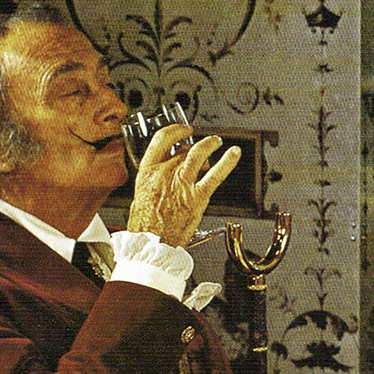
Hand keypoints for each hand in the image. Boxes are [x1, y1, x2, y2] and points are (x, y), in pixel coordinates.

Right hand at [127, 125, 240, 247]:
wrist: (152, 243)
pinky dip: (227, 162)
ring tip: (215, 142)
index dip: (176, 131)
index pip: (162, 139)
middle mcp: (166, 173)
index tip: (183, 130)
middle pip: (183, 150)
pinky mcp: (198, 196)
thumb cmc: (145, 227)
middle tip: (199, 150)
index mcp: (148, 171)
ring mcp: (183, 183)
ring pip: (198, 153)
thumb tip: (162, 175)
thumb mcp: (140, 196)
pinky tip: (233, 154)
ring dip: (209, 144)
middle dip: (192, 149)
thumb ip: (153, 181)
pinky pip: (216, 174)